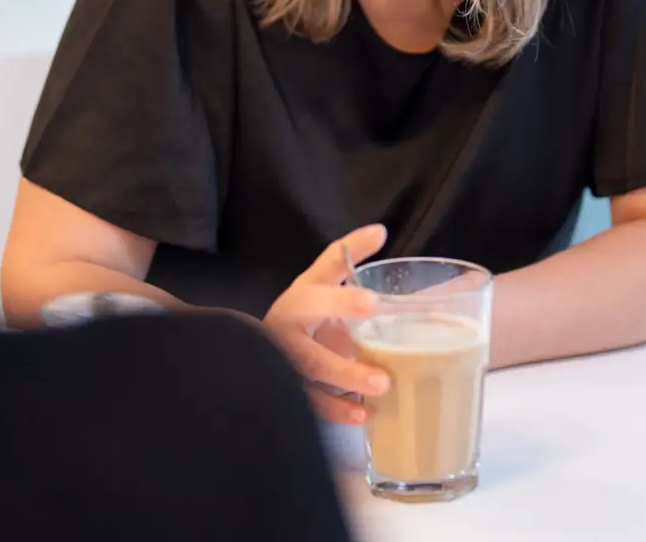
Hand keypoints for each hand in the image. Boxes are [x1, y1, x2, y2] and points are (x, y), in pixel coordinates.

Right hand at [264, 224, 389, 424]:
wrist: (264, 342)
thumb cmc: (305, 308)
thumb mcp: (320, 279)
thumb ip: (347, 255)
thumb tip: (381, 230)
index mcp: (299, 300)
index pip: (318, 293)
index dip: (342, 298)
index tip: (372, 301)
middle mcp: (287, 333)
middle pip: (310, 351)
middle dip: (343, 361)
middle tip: (381, 369)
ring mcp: (284, 367)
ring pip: (311, 379)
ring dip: (345, 385)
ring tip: (382, 389)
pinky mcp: (289, 392)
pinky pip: (312, 404)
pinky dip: (338, 411)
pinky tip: (364, 414)